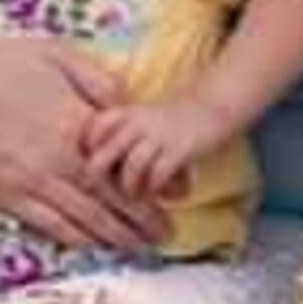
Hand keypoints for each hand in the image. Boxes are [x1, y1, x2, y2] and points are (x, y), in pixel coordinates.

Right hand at [0, 28, 163, 251]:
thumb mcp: (56, 54)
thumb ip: (99, 82)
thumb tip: (130, 108)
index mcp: (73, 123)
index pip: (125, 164)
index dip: (157, 184)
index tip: (181, 194)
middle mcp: (55, 160)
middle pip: (111, 200)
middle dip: (144, 220)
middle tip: (168, 234)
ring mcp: (29, 182)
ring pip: (84, 219)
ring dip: (117, 236)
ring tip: (142, 246)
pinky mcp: (5, 195)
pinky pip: (49, 225)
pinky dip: (77, 239)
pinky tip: (95, 246)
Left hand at [82, 98, 229, 199]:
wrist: (211, 109)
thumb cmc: (172, 122)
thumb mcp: (142, 119)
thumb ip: (121, 136)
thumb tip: (100, 169)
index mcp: (128, 113)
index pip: (96, 127)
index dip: (92, 149)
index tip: (100, 163)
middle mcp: (140, 122)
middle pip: (107, 152)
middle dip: (104, 177)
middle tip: (111, 188)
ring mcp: (160, 134)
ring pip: (133, 166)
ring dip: (133, 187)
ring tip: (138, 194)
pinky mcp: (180, 148)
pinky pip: (159, 173)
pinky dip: (157, 188)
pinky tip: (162, 192)